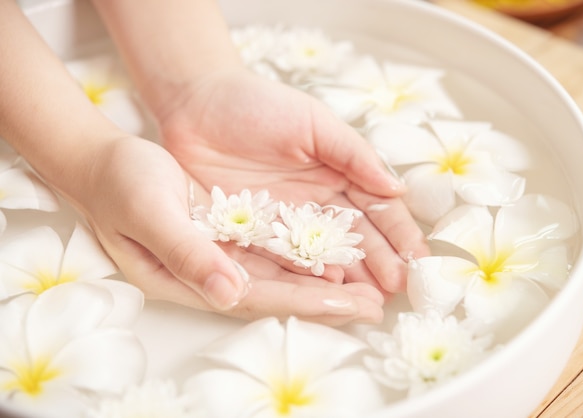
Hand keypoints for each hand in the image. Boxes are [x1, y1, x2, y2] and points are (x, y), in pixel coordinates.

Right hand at [78, 135, 384, 324]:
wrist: (105, 162)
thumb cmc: (119, 185)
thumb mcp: (149, 212)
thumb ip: (187, 253)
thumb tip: (231, 293)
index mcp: (191, 277)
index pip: (260, 295)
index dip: (306, 301)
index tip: (349, 303)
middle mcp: (213, 271)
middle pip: (280, 291)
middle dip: (329, 300)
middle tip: (376, 305)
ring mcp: (222, 253)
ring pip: (283, 273)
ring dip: (325, 281)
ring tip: (368, 288)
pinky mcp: (229, 232)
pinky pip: (274, 249)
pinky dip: (305, 255)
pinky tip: (334, 258)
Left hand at [154, 68, 429, 293]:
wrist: (197, 105)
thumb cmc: (258, 104)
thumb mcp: (313, 122)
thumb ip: (353, 154)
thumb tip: (397, 189)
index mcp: (338, 174)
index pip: (376, 208)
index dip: (398, 233)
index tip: (418, 259)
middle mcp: (317, 202)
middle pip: (355, 238)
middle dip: (381, 263)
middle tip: (399, 290)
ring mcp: (286, 221)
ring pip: (324, 255)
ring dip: (349, 278)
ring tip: (370, 302)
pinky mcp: (253, 233)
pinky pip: (281, 259)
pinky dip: (304, 277)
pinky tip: (324, 292)